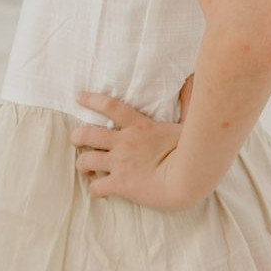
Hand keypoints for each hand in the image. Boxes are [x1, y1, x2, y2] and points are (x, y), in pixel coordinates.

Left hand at [72, 89, 196, 211]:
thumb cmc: (193, 150)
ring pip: (86, 160)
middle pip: (88, 134)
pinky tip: (99, 191)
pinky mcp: (120, 184)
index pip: (110, 106)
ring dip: (82, 164)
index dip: (91, 100)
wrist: (188, 179)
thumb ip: (186, 102)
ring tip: (85, 168)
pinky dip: (94, 190)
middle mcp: (124, 143)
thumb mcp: (189, 122)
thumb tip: (192, 79)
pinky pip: (97, 187)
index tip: (79, 97)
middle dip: (77, 136)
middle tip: (77, 139)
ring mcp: (120, 164)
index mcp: (139, 126)